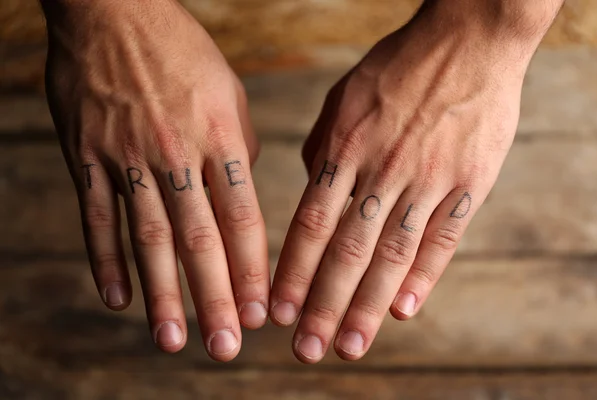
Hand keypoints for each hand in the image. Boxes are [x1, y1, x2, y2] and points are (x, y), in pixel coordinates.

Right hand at [43, 0, 268, 360]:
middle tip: (225, 347)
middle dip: (215, 298)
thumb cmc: (183, 54)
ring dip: (162, 294)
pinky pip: (98, 217)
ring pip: (149, 238)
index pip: (243, 219)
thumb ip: (239, 153)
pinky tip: (119, 298)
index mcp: (222, 138)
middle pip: (199, 239)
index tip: (262, 313)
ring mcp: (128, 157)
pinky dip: (107, 261)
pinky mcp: (88, 157)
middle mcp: (177, 154)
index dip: (253, 270)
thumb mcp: (230, 96)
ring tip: (173, 339)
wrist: (114, 13)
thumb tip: (241, 200)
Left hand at [270, 1, 557, 362]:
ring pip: (392, 254)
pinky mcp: (468, 183)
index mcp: (346, 148)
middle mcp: (381, 170)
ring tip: (349, 345)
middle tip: (306, 348)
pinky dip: (423, 276)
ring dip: (367, 306)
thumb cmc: (398, 68)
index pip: (311, 223)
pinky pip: (442, 237)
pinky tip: (403, 310)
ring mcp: (427, 179)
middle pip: (347, 250)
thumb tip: (312, 188)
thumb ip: (325, 149)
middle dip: (323, 304)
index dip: (293, 271)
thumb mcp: (344, 99)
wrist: (467, 40)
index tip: (279, 310)